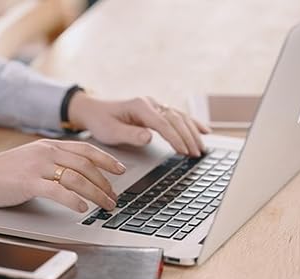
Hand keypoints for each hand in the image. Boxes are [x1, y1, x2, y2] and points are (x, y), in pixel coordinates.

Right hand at [0, 139, 125, 212]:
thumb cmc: (2, 172)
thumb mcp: (31, 159)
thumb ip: (52, 162)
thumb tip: (77, 175)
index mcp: (49, 145)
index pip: (86, 149)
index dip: (106, 160)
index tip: (121, 170)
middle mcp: (46, 152)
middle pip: (86, 166)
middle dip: (105, 183)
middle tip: (115, 197)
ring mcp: (37, 166)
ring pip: (77, 178)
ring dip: (96, 194)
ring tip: (106, 205)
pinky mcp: (28, 183)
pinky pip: (58, 191)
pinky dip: (74, 200)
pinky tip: (83, 208)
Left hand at [68, 92, 210, 156]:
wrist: (94, 111)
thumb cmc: (102, 121)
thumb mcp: (111, 132)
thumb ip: (130, 135)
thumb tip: (149, 137)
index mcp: (139, 106)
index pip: (163, 123)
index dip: (175, 138)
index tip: (183, 151)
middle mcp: (150, 103)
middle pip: (176, 119)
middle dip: (188, 137)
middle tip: (196, 154)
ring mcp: (155, 106)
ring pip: (180, 117)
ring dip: (193, 132)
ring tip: (202, 149)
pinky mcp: (157, 111)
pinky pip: (179, 116)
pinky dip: (193, 124)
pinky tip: (204, 131)